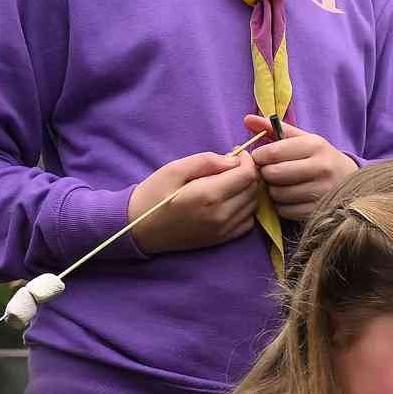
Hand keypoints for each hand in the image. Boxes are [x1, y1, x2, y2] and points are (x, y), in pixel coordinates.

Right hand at [129, 150, 260, 252]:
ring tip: (229, 182)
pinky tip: (230, 200)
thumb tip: (234, 160)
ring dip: (247, 190)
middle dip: (247, 173)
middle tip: (232, 166)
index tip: (237, 154)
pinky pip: (248, 221)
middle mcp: (221, 215)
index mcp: (209, 195)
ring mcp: (223, 230)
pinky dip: (245, 208)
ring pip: (253, 204)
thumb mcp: (174, 169)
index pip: (247, 175)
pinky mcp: (222, 239)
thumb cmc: (153, 195)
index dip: (247, 160)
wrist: (139, 229)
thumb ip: (206, 161)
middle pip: (253, 188)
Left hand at [241, 114, 358, 219]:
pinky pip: (285, 210)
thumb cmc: (318, 156)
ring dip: (272, 191)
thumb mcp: (301, 139)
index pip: (272, 152)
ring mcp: (323, 191)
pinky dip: (281, 205)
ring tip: (281, 185)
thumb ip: (274, 129)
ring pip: (277, 194)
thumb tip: (247, 119)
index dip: (258, 157)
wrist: (349, 179)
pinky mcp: (319, 209)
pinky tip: (289, 198)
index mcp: (315, 146)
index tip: (261, 158)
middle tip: (270, 172)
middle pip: (272, 174)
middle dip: (265, 174)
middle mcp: (322, 167)